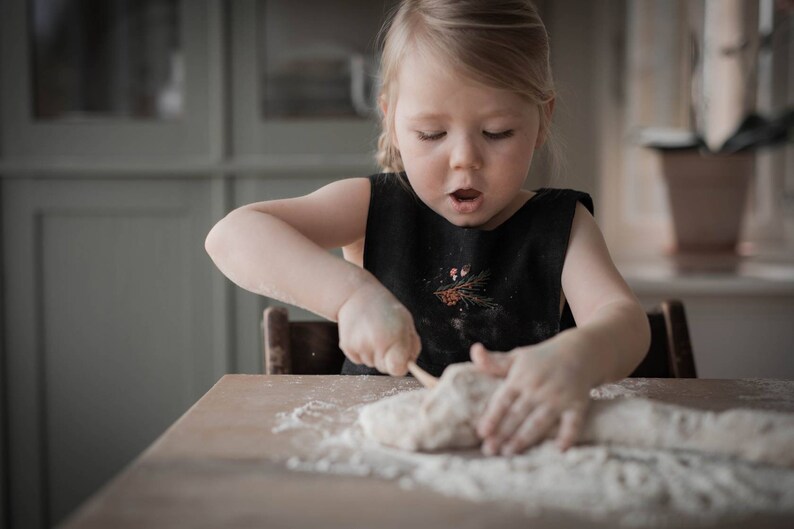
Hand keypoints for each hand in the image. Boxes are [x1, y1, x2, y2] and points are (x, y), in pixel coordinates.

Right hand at [337, 283, 419, 375]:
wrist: (356, 295)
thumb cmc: (386, 308)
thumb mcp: (406, 322)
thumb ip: (412, 346)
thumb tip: (410, 365)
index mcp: (394, 337)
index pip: (398, 370)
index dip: (400, 365)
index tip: (399, 357)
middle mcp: (376, 343)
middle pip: (384, 369)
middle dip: (387, 358)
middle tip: (385, 337)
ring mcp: (359, 346)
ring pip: (371, 363)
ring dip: (373, 353)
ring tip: (372, 332)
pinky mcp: (346, 346)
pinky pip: (358, 359)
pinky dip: (361, 351)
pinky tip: (362, 334)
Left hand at [471, 341, 590, 454]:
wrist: (580, 351)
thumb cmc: (542, 358)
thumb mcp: (517, 357)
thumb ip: (494, 362)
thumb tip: (475, 350)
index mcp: (521, 378)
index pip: (503, 400)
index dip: (492, 417)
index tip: (482, 432)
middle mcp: (538, 389)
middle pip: (517, 414)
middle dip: (503, 433)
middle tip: (489, 451)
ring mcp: (558, 398)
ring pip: (539, 422)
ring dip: (524, 439)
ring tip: (509, 452)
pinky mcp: (577, 405)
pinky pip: (573, 423)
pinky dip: (568, 436)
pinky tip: (559, 450)